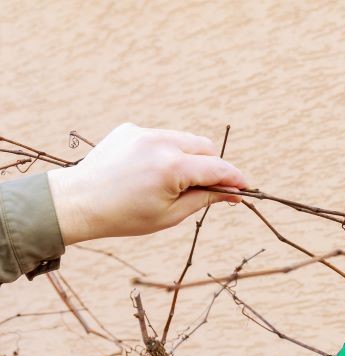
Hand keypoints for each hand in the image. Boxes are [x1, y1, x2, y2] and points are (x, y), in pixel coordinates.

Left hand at [48, 123, 248, 244]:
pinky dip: (166, 152)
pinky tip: (149, 171)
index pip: (218, 168)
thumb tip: (233, 193)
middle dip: (212, 166)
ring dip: (190, 157)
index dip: (236, 179)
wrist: (78, 202)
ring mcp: (145, 132)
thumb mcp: (171, 215)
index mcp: (173, 168)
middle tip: (207, 189)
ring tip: (174, 182)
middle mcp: (161, 143)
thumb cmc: (125, 216)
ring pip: (186, 139)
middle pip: (206, 148)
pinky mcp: (131, 129)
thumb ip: (206, 198)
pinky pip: (162, 137)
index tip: (245, 188)